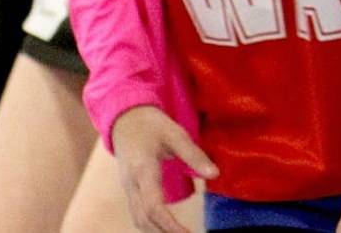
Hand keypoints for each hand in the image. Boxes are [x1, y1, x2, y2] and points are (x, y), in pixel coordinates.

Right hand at [111, 105, 217, 232]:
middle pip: (144, 219)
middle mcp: (131, 184)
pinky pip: (138, 213)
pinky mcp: (130, 189)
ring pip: (139, 219)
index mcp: (142, 171)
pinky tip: (167, 225)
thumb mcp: (175, 133)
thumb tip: (215, 174)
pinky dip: (152, 224)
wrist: (125, 118)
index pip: (153, 206)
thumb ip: (194, 154)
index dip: (170, 225)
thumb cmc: (151, 124)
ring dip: (157, 230)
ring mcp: (128, 188)